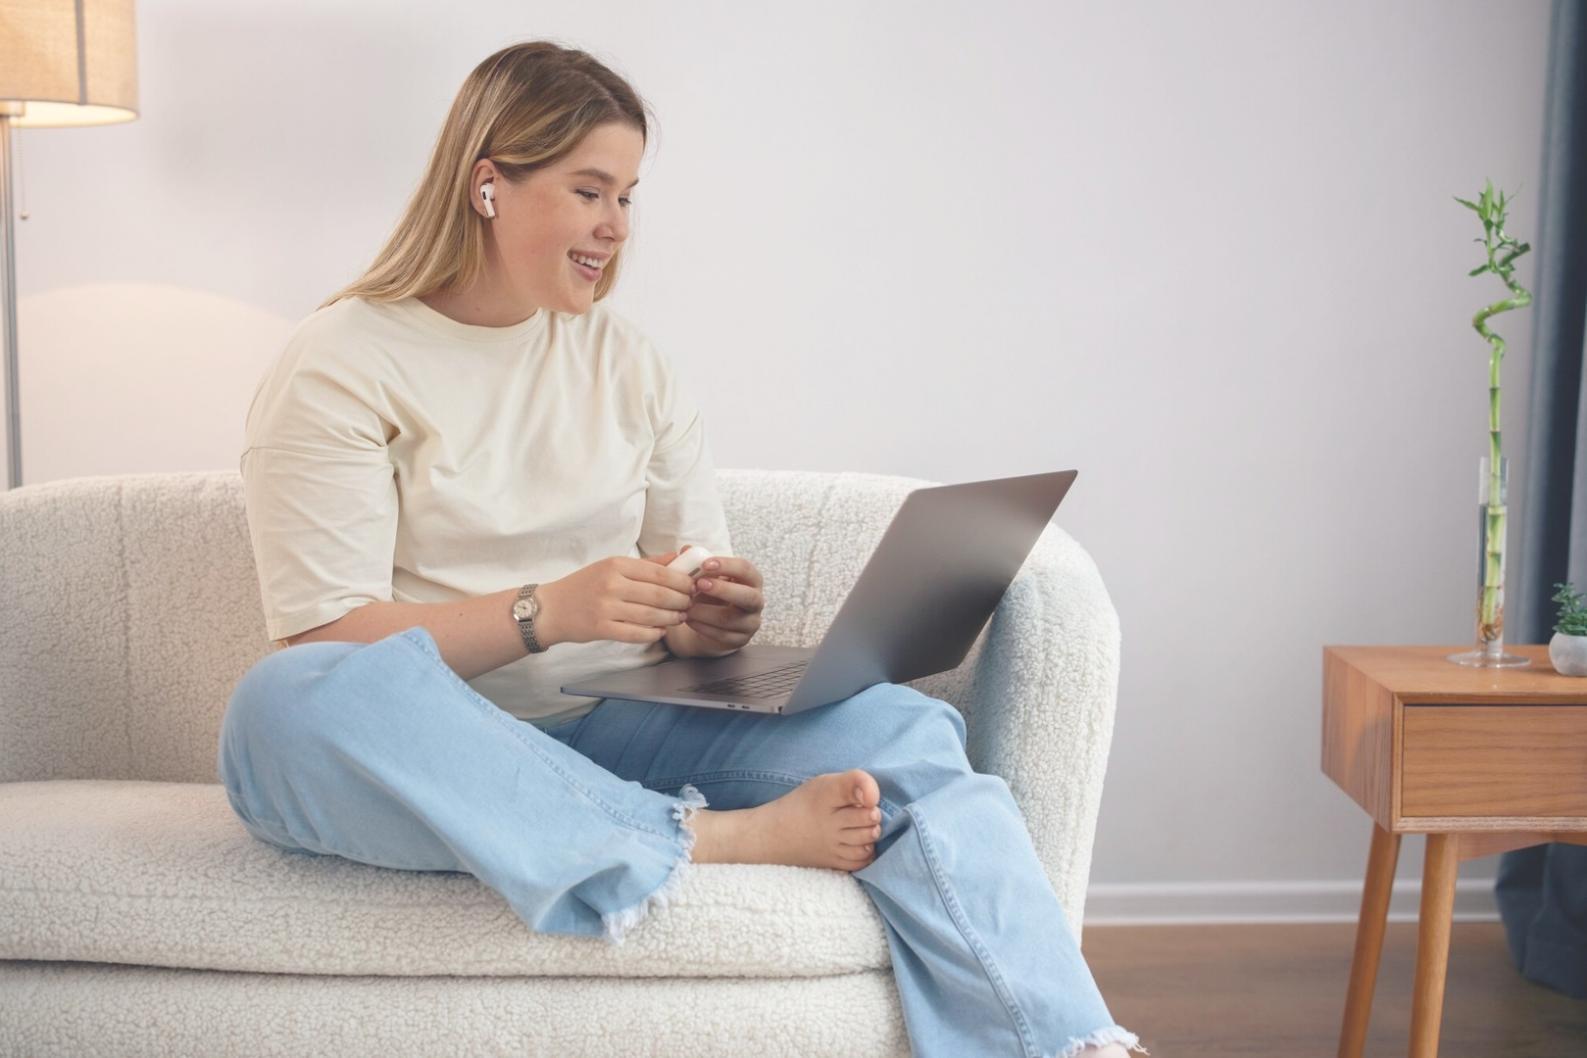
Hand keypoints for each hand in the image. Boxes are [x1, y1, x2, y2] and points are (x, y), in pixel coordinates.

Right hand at [537, 552, 694, 646]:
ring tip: (679, 618)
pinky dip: (653, 634)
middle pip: (659, 595)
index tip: (692, 586)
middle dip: (681, 601)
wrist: (550, 609)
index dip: (682, 581)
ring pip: (651, 615)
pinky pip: (636, 634)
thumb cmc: (584, 586)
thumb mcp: (610, 567)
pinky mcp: (601, 629)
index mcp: (616, 565)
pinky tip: (660, 631)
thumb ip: (645, 564)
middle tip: (690, 604)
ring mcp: (606, 608)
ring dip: (671, 618)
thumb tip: (676, 558)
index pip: (659, 573)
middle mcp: (611, 584)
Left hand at [672, 552, 764, 654]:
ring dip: (704, 611)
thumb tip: (685, 550)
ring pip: (730, 619)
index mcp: (751, 580)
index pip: (745, 569)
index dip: (727, 565)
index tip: (705, 564)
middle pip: (747, 596)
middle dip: (722, 590)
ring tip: (686, 605)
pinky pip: (721, 635)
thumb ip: (696, 563)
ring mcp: (750, 623)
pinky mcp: (740, 640)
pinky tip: (688, 619)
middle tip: (698, 584)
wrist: (711, 621)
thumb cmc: (711, 592)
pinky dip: (702, 626)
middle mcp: (756, 601)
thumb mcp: (705, 575)